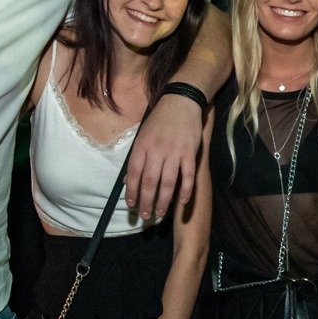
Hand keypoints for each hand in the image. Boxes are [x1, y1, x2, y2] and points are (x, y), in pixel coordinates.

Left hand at [125, 92, 203, 218]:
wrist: (181, 102)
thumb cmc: (160, 120)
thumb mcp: (142, 135)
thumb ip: (137, 158)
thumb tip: (127, 180)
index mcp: (142, 146)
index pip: (133, 174)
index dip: (131, 191)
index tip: (131, 205)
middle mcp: (157, 151)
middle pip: (149, 182)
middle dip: (146, 202)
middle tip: (145, 216)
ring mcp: (174, 153)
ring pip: (167, 183)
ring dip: (163, 201)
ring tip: (160, 213)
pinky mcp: (190, 153)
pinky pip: (188, 176)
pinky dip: (185, 191)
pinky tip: (183, 202)